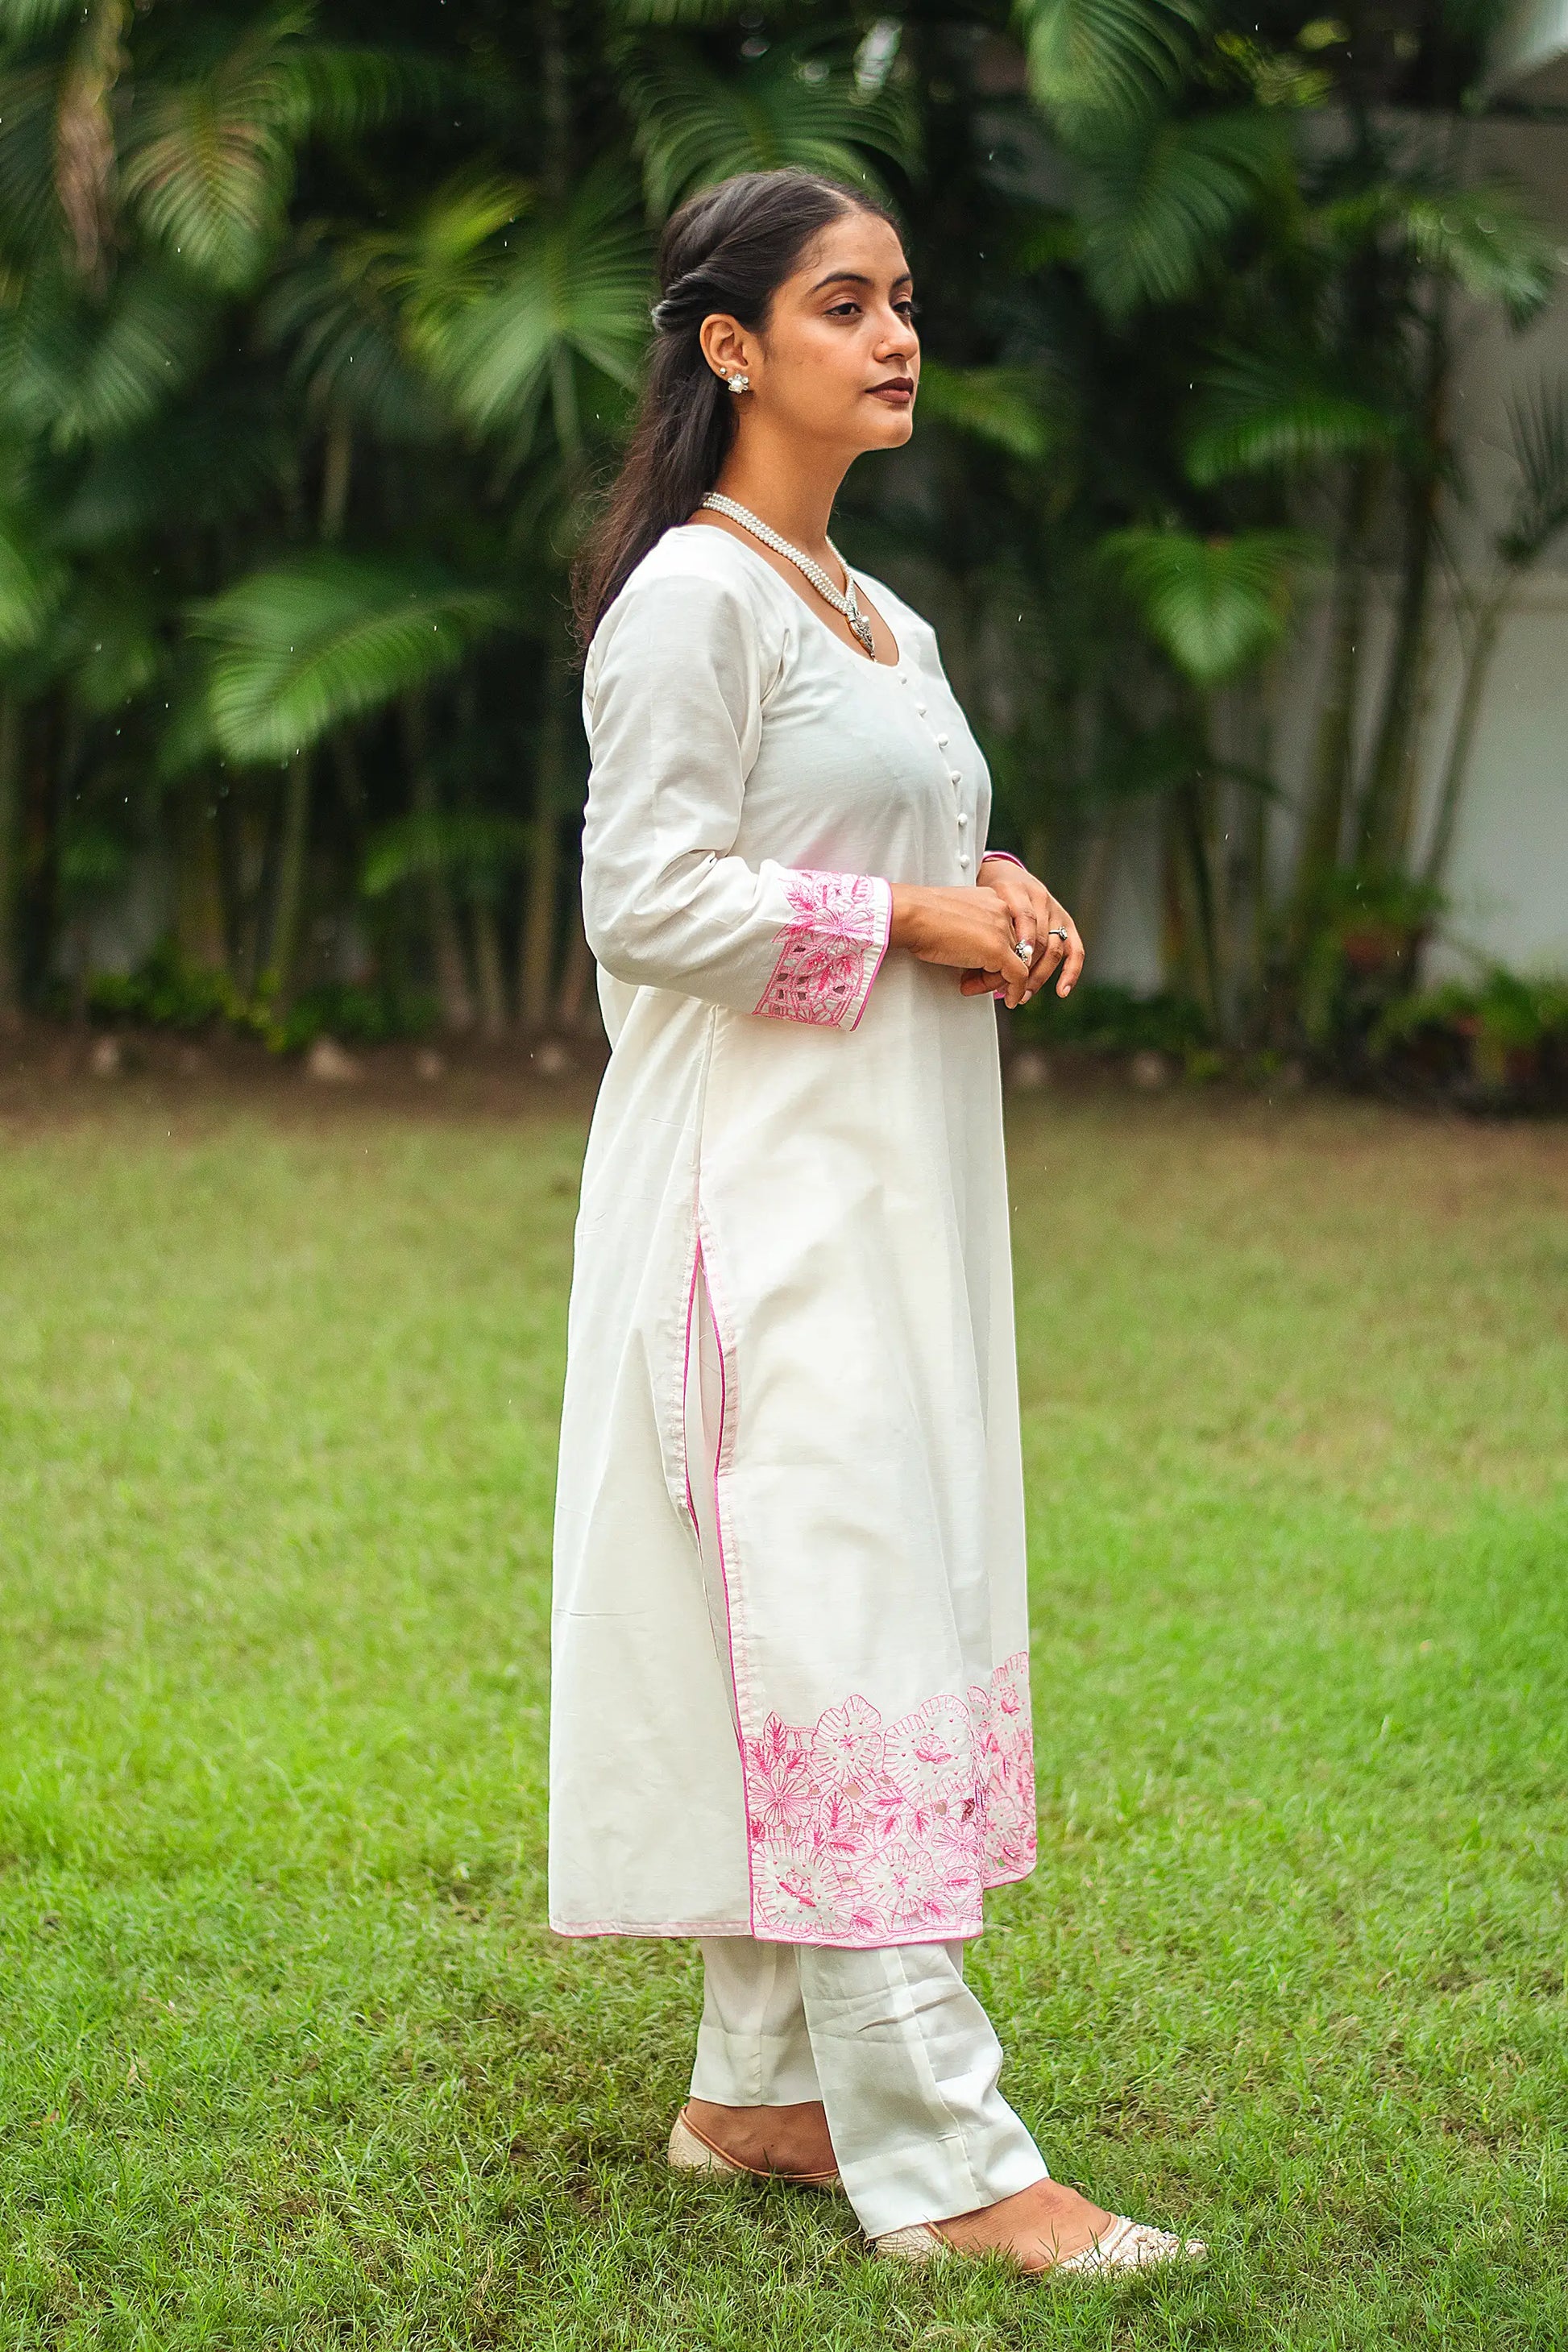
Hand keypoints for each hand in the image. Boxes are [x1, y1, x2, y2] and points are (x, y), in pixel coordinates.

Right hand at [888, 883, 1037, 1008]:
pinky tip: (1010, 1001)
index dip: (992, 954)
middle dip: (991, 970)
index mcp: (991, 898)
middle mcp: (1002, 910)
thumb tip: (975, 951)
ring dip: (992, 981)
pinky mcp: (999, 950)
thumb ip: (971, 929)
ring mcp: (1003, 929)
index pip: (1005, 932)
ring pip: (1014, 964)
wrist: (912, 915)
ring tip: (967, 986)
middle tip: (968, 981)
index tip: (975, 967)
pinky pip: (1018, 976)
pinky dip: (1015, 991)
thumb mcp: (953, 918)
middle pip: (1011, 949)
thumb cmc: (921, 916)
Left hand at [962, 856, 1083, 1004]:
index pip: (1024, 921)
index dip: (1018, 949)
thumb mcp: (978, 905)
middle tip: (1007, 992)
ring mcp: (1054, 910)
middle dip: (1023, 972)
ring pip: (1053, 949)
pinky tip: (1061, 991)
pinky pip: (1075, 950)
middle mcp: (1038, 898)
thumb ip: (981, 929)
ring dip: (1038, 977)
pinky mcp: (1065, 922)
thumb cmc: (985, 896)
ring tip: (1022, 995)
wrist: (1002, 873)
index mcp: (1014, 890)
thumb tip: (970, 974)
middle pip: (1038, 941)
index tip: (1006, 972)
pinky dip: (1070, 971)